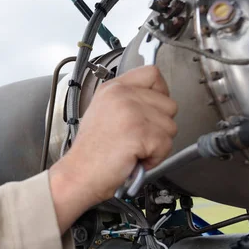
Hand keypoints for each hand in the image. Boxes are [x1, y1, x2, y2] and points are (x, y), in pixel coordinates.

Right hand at [49, 66, 177, 231]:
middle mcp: (121, 95)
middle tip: (137, 138)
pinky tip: (134, 158)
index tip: (153, 109)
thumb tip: (153, 102)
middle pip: (169, 104)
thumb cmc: (90, 153)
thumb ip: (127, 101)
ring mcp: (130, 112)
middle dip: (159, 126)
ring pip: (170, 126)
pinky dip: (154, 158)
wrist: (78, 174)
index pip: (152, 74)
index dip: (160, 92)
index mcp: (112, 88)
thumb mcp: (103, 113)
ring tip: (133, 149)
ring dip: (157, 144)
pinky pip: (166, 145)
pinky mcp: (139, 132)